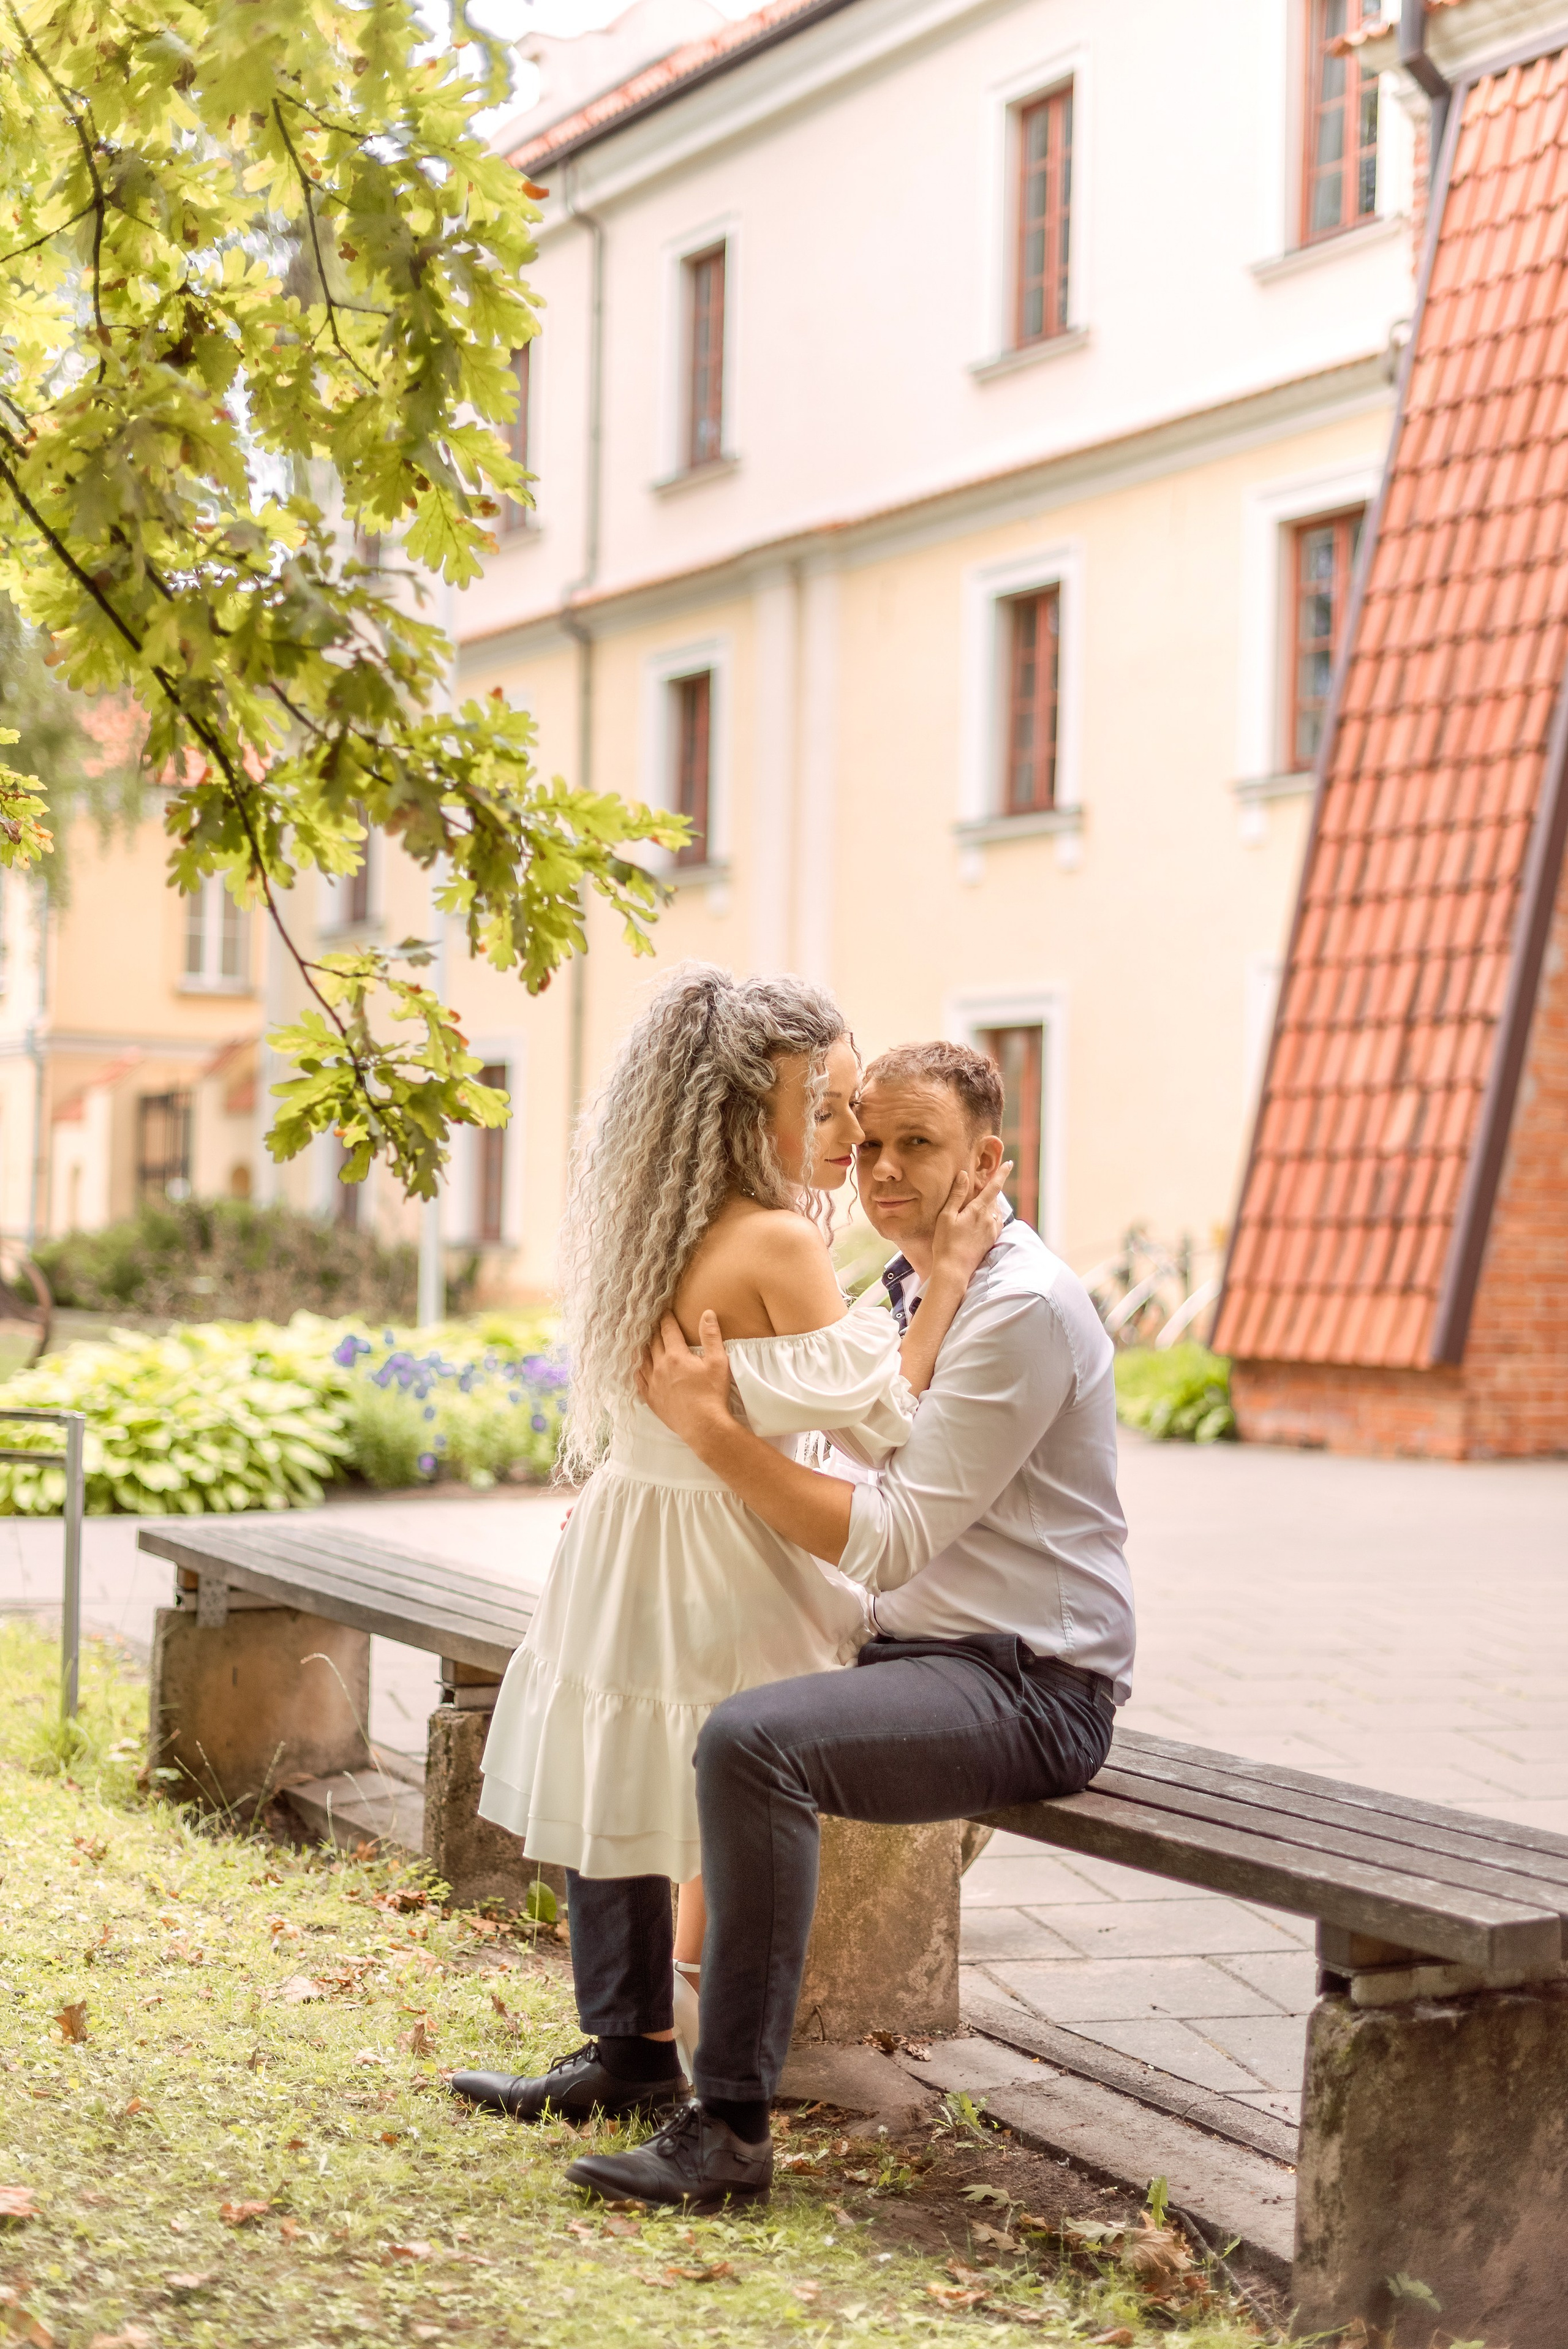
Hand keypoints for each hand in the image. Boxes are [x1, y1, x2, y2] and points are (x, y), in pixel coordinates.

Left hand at [636, 1310, 732, 1440]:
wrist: (704, 1426)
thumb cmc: (713, 1393)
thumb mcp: (718, 1362)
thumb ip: (711, 1336)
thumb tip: (707, 1313)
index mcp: (676, 1355)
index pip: (668, 1330)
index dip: (666, 1318)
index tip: (663, 1310)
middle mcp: (660, 1367)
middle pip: (653, 1343)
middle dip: (654, 1330)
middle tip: (652, 1321)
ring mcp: (653, 1384)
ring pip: (643, 1360)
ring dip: (644, 1348)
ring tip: (643, 1341)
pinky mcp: (651, 1399)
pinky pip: (639, 1381)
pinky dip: (637, 1371)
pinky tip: (638, 1368)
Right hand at [929, 1160, 1011, 1288]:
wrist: (954, 1270)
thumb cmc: (946, 1243)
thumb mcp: (946, 1216)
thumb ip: (957, 1194)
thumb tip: (964, 1174)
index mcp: (978, 1210)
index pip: (994, 1187)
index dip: (1001, 1174)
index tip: (1009, 1163)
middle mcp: (990, 1219)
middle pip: (994, 1198)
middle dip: (991, 1189)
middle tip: (983, 1183)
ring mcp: (992, 1230)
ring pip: (995, 1210)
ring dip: (990, 1202)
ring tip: (980, 1200)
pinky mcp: (991, 1239)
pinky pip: (996, 1221)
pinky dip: (991, 1214)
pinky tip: (984, 1217)